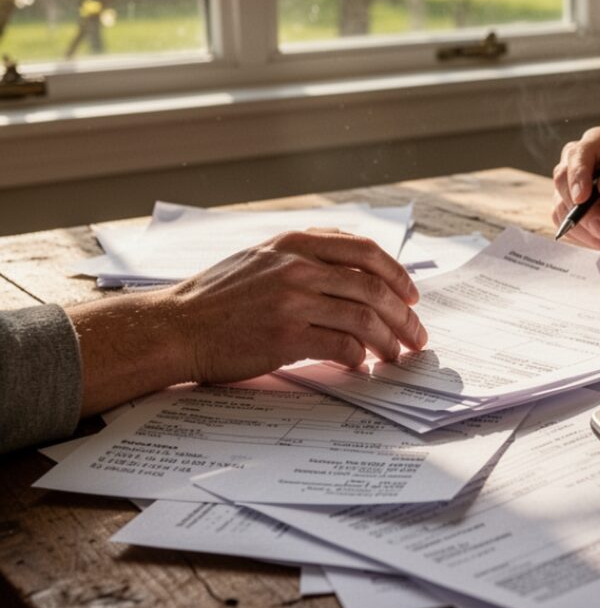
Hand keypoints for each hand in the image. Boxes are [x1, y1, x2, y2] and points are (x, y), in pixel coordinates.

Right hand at [70, 229, 426, 414]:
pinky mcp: (285, 336)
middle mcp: (297, 266)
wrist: (174, 327)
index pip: (365, 251)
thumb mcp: (261, 256)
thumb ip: (305, 253)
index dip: (397, 274)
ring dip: (388, 341)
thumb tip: (358, 266)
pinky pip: (341, 346)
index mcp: (295, 242)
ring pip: (363, 318)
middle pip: (372, 288)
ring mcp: (292, 300)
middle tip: (416, 335)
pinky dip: (359, 357)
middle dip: (403, 315)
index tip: (411, 296)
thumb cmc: (218, 297)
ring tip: (396, 356)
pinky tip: (361, 366)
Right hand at [551, 127, 599, 252]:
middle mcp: (581, 161)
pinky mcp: (568, 212)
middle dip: (583, 210)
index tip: (583, 198)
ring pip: (562, 208)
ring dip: (589, 229)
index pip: (579, 152)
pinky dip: (588, 239)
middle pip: (562, 179)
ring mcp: (571, 188)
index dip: (577, 174)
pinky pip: (566, 227)